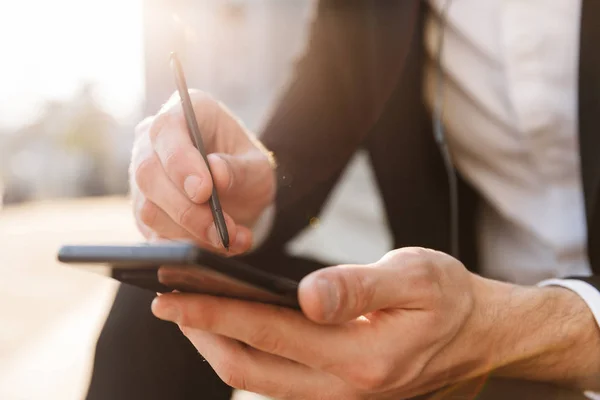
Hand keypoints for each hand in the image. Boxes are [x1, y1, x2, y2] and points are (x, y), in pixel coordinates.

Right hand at [130, 90, 275, 253]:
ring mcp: (143, 175)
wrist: (239, 196)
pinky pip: (151, 233)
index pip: (166, 129)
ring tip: (231, 241)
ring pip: (148, 208)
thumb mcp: (258, 167)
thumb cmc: (247, 170)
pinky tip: (214, 249)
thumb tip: (216, 172)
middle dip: (187, 209)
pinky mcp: (143, 209)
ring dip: (189, 233)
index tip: (203, 191)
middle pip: (149, 173)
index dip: (180, 162)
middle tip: (221, 231)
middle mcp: (154, 140)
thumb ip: (241, 169)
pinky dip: (183, 247)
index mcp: (185, 112)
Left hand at [151, 247, 599, 397]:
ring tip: (188, 315)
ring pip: (258, 380)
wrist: (480, 337)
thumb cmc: (448, 298)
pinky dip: (245, 355)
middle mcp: (343, 388)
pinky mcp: (337, 392)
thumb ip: (361, 286)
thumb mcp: (416, 277)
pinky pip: (277, 381)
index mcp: (361, 356)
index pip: (267, 333)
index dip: (214, 311)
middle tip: (164, 302)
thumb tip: (308, 296)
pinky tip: (233, 329)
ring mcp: (339, 396)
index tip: (171, 293)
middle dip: (201, 334)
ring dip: (217, 347)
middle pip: (249, 368)